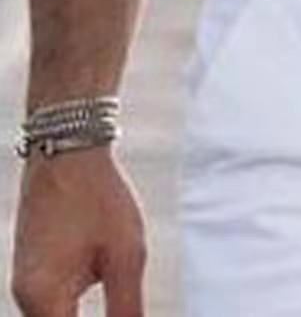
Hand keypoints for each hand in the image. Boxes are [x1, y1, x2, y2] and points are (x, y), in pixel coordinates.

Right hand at [9, 144, 146, 314]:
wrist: (67, 148)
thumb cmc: (99, 198)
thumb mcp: (125, 255)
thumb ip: (127, 309)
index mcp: (46, 299)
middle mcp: (26, 298)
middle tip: (124, 315)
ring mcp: (25, 285)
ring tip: (118, 309)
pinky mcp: (32, 272)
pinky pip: (49, 308)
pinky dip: (72, 314)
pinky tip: (98, 301)